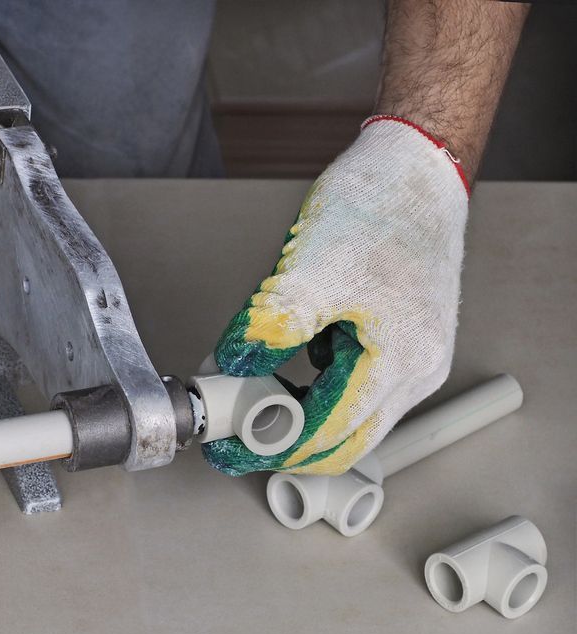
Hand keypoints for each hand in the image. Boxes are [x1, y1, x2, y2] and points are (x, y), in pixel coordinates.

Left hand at [204, 117, 468, 475]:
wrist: (412, 167)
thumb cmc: (378, 209)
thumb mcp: (309, 272)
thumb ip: (270, 328)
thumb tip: (236, 364)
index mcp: (401, 362)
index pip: (331, 434)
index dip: (276, 446)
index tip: (234, 447)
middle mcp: (417, 370)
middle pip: (347, 438)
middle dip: (290, 442)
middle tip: (239, 433)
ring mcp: (414, 355)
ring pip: (350, 411)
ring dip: (301, 409)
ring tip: (253, 389)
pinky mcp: (400, 337)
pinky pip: (353, 378)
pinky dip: (316, 380)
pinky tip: (288, 354)